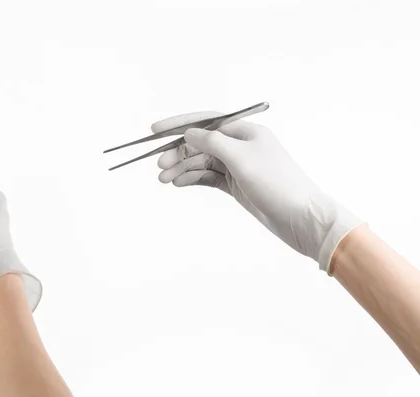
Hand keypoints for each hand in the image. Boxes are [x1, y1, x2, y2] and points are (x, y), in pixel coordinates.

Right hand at [153, 111, 362, 271]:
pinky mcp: (236, 185)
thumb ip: (212, 142)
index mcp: (245, 131)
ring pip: (202, 163)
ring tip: (164, 179)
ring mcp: (238, 167)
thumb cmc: (277, 183)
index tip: (155, 130)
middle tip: (159, 165)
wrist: (301, 218)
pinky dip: (193, 179)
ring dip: (182, 168)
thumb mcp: (241, 158)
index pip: (206, 121)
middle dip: (178, 153)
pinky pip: (208, 178)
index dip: (179, 124)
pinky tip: (179, 183)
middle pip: (201, 144)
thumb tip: (189, 133)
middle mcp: (240, 146)